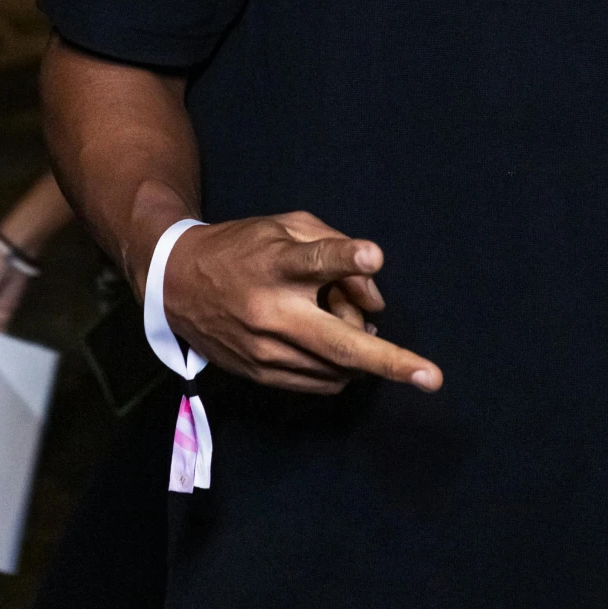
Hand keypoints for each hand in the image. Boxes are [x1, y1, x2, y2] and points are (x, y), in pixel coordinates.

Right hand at [159, 210, 442, 396]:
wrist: (176, 283)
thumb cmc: (245, 247)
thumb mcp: (288, 226)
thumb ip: (337, 249)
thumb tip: (377, 301)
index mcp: (275, 263)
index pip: (314, 259)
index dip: (345, 258)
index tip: (374, 256)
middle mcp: (270, 311)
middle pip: (337, 341)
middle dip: (389, 361)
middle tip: (432, 378)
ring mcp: (264, 349)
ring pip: (337, 366)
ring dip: (360, 352)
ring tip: (341, 319)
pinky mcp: (259, 373)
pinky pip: (320, 382)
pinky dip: (341, 369)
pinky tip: (335, 344)